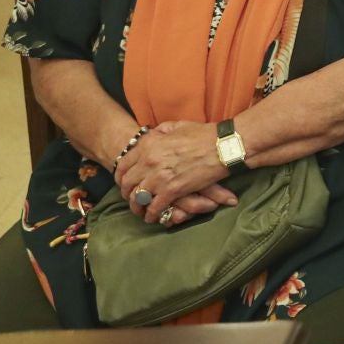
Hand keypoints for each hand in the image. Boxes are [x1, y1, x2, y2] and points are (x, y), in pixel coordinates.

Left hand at [115, 120, 230, 225]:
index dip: (121, 176)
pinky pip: (155, 207)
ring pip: (138, 198)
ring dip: (137, 206)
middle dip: (127, 193)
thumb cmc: (204, 134)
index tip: (123, 182)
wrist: (223, 146)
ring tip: (140, 210)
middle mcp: (149, 161)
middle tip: (131, 197)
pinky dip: (152, 214)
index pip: (123, 164)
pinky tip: (152, 217)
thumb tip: (153, 135)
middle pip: (127, 183)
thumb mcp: (178, 126)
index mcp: (149, 145)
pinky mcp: (172, 190)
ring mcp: (159, 177)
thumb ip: (160, 131)